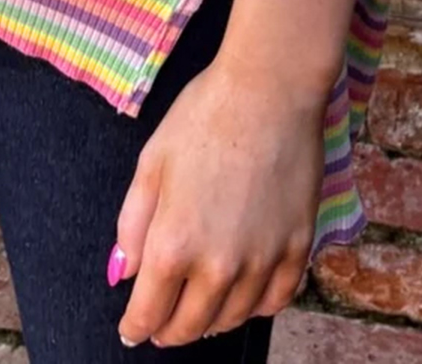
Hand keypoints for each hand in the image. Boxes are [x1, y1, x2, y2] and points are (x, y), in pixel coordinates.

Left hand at [110, 57, 323, 346]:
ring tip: (198, 312)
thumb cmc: (204, 115)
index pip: (149, 312)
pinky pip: (275, 301)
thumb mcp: (152, 162)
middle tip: (160, 326)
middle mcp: (219, 266)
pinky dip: (254, 308)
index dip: (135, 326)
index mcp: (174, 243)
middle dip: (169, 331)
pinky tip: (242, 297)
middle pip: (190, 326)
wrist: (270, 90)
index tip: (130, 330)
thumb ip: (132, 224)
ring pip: (232, 319)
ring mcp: (262, 261)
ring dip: (210, 322)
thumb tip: (123, 274)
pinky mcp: (297, 249)